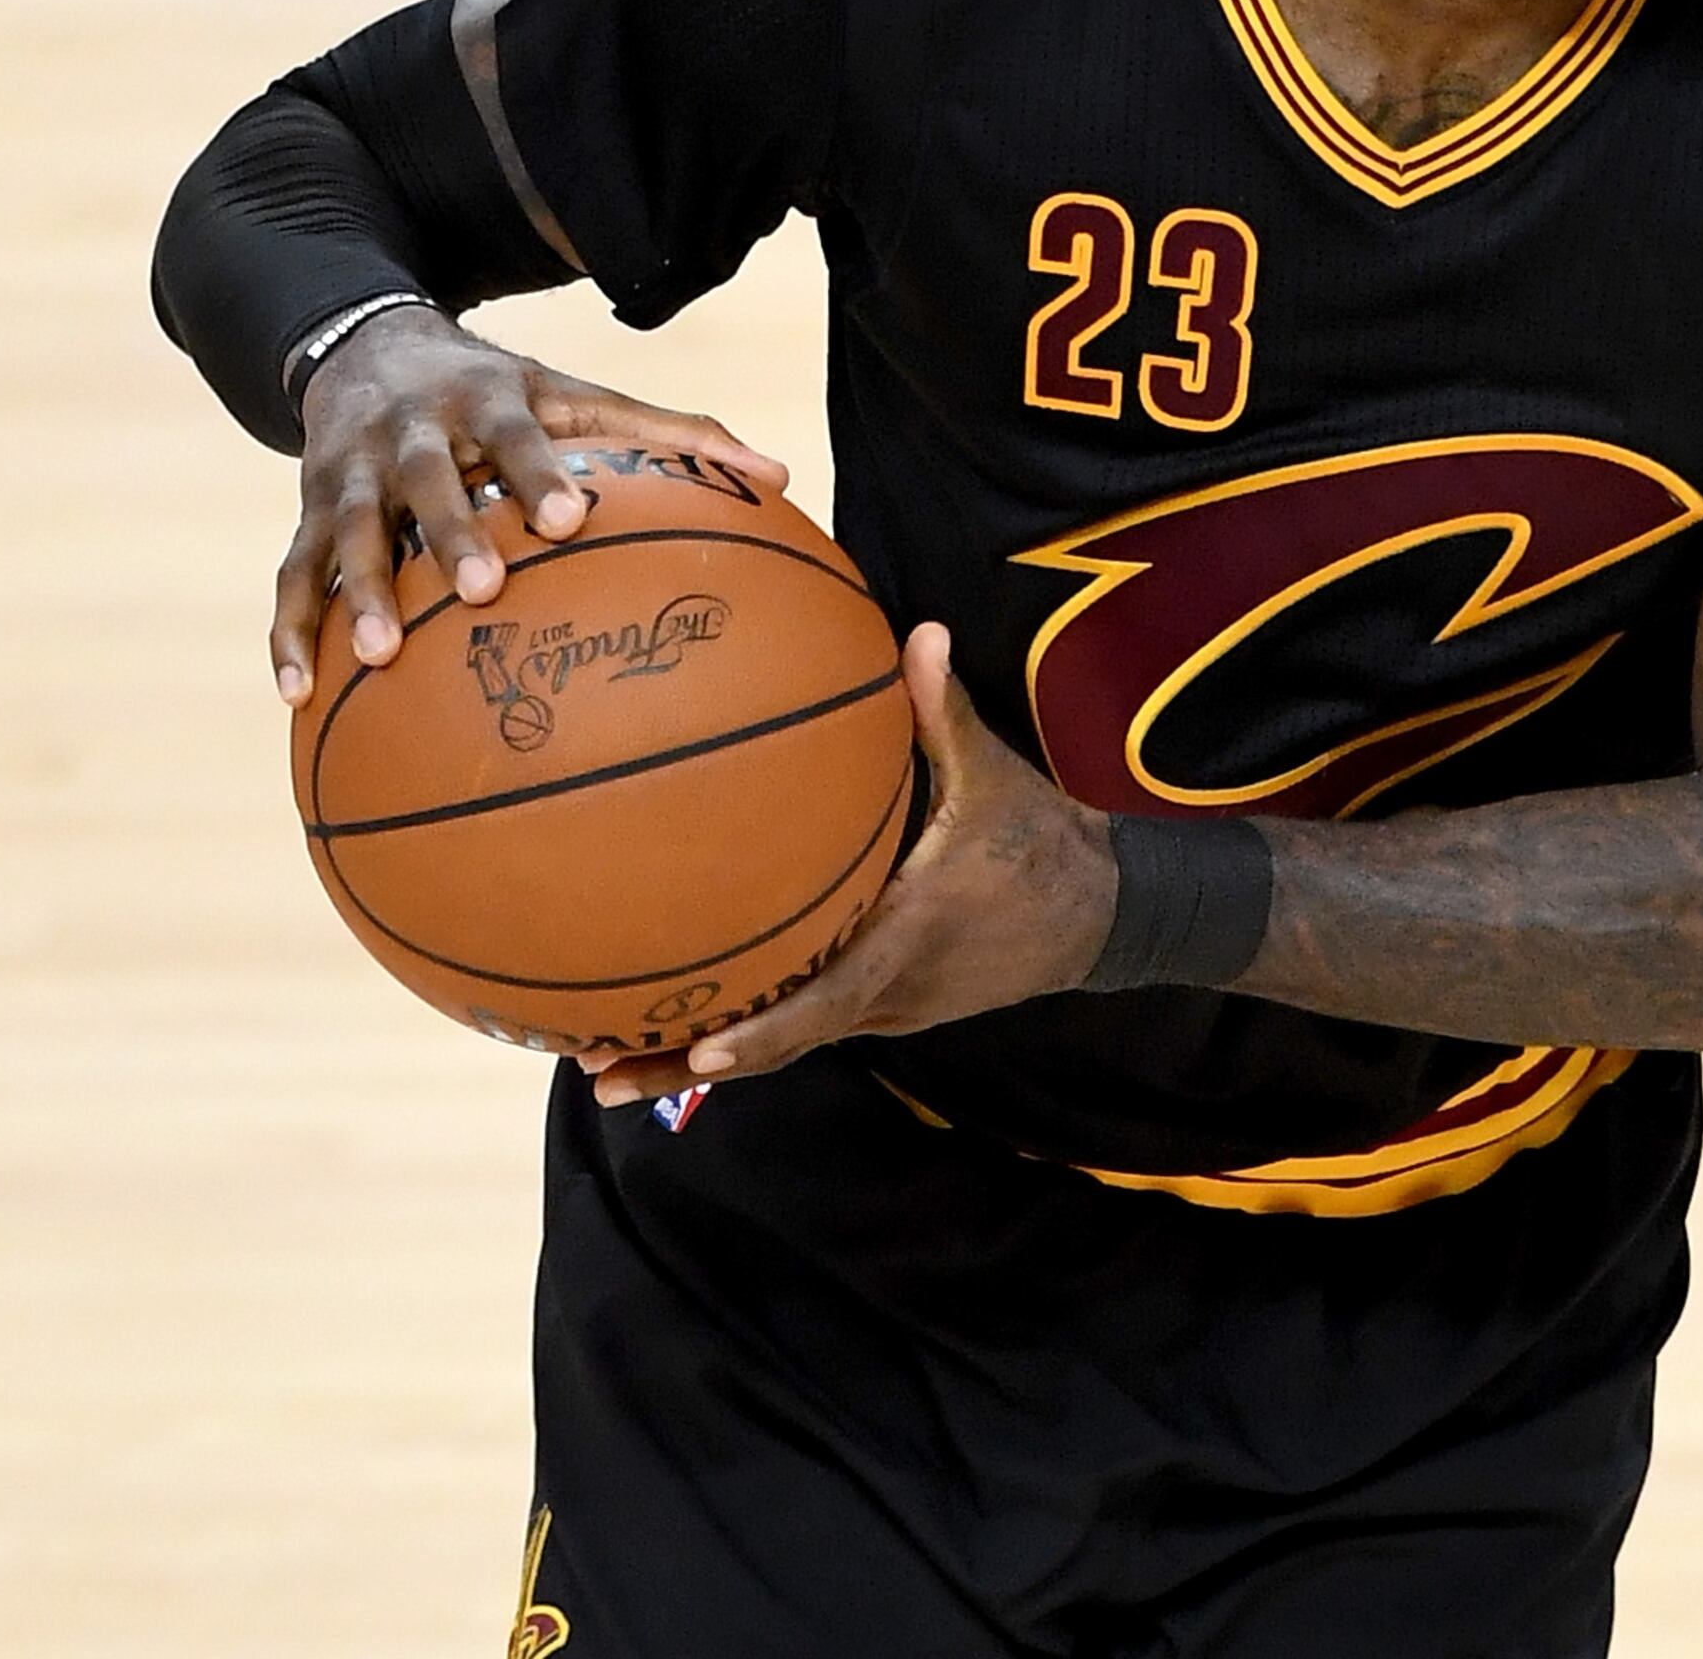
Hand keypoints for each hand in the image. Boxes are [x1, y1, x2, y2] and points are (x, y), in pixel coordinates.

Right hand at [275, 307, 787, 702]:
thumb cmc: (500, 391)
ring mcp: (348, 475)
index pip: (515, 434)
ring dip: (358, 593)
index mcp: (485, 398)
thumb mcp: (577, 394)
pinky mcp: (305, 515)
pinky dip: (289, 632)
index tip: (570, 519)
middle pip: (422, 482)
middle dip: (447, 533)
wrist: (367, 344)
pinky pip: (291, 577)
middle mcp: (408, 432)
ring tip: (376, 659)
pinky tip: (297, 696)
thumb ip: (672, 433)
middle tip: (480, 592)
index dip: (537, 473)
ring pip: (347, 534)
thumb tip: (780, 476)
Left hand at [585, 623, 1118, 1108]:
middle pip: (781, 1045)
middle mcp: (892, 991)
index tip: (700, 1048)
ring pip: (788, 1042)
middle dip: (686, 1062)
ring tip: (608, 1062)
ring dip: (704, 1056)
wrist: (1105, 915)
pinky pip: (811, 1021)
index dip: (764, 1031)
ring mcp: (891, 1008)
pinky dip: (750, 1031)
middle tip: (597, 1068)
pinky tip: (692, 1018)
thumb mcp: (1001, 778)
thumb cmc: (1046, 844)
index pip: (828, 1002)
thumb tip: (918, 634)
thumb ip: (947, 714)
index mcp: (909, 940)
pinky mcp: (892, 1004)